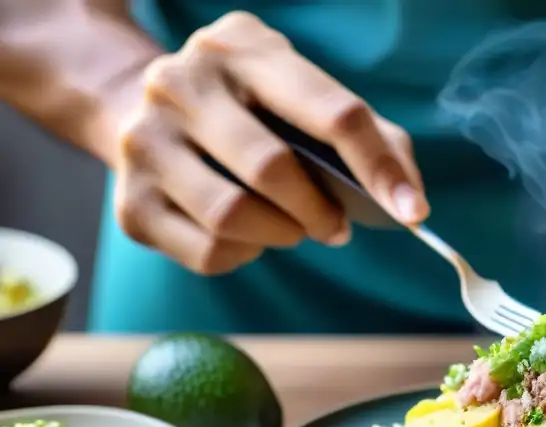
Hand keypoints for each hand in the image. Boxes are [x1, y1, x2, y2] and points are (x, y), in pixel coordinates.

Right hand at [110, 11, 428, 274]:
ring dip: (283, 235)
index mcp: (241, 49)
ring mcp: (146, 143)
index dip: (379, 166)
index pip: (330, 111)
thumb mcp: (300, 95)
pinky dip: (246, 255)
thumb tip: (409, 201)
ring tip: (292, 227)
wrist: (132, 108)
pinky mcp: (130, 205)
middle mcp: (180, 85)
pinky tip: (247, 235)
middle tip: (336, 226)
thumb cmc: (247, 110)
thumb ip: (369, 136)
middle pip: (273, 170)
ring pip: (234, 217)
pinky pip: (209, 251)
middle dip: (320, 211)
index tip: (413, 211)